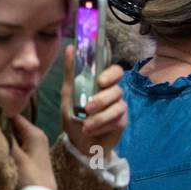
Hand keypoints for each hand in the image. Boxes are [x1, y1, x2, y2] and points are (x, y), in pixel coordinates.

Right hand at [8, 114, 56, 189]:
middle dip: (0, 125)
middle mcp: (36, 135)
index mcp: (35, 132)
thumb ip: (6, 138)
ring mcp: (34, 144)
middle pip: (14, 124)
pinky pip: (17, 142)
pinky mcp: (31, 153)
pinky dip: (8, 142)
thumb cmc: (29, 176)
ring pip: (14, 134)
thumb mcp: (16, 157)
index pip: (13, 114)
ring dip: (3, 134)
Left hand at [60, 45, 127, 159]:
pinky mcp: (122, 122)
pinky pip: (117, 120)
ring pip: (118, 106)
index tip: (100, 81)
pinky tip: (91, 130)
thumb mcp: (68, 93)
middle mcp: (113, 93)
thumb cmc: (73, 115)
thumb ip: (71, 71)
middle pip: (117, 89)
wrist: (78, 142)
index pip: (115, 71)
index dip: (111, 73)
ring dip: (100, 116)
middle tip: (89, 107)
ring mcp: (119, 108)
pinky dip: (102, 125)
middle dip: (103, 98)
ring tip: (86, 124)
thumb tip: (70, 46)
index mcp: (101, 83)